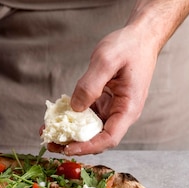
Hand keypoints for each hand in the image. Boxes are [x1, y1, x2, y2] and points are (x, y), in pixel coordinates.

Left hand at [47, 25, 157, 155]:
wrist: (140, 38)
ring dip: (71, 134)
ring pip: (91, 130)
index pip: (109, 138)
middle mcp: (122, 113)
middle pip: (98, 139)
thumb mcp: (106, 60)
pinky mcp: (105, 103)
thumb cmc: (129, 47)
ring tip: (48, 134)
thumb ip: (90, 85)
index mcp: (128, 108)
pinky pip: (88, 117)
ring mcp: (113, 109)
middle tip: (50, 144)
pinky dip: (72, 120)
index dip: (88, 146)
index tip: (68, 148)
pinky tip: (56, 118)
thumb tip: (74, 108)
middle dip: (75, 144)